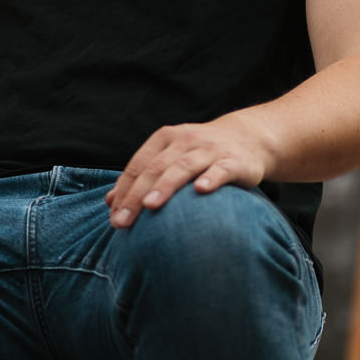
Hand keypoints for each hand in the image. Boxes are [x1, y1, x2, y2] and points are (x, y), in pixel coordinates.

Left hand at [107, 114, 274, 227]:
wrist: (249, 138)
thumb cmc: (201, 154)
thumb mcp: (170, 158)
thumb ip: (142, 177)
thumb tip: (110, 201)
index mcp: (165, 139)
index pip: (138, 166)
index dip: (123, 190)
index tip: (113, 217)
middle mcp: (185, 140)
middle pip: (155, 168)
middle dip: (136, 195)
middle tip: (123, 221)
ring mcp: (210, 149)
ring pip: (183, 166)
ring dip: (166, 186)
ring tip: (150, 205)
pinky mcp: (235, 160)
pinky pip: (221, 169)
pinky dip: (211, 177)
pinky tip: (201, 190)